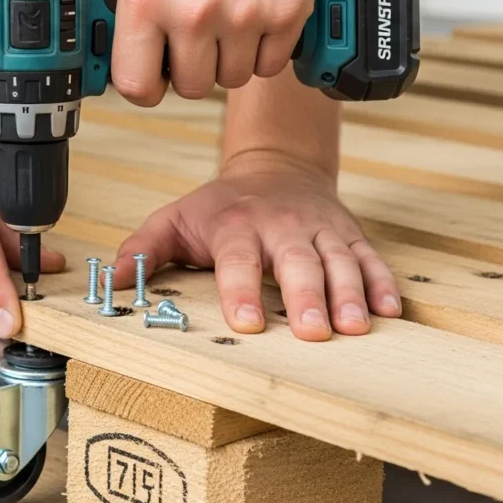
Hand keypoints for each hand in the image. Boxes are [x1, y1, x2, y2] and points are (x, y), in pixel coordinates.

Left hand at [111, 155, 402, 340]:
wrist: (274, 169)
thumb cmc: (219, 206)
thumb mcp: (174, 219)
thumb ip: (143, 249)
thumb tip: (113, 281)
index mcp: (235, 226)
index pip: (239, 259)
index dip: (242, 290)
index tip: (247, 323)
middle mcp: (281, 226)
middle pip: (297, 262)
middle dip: (307, 296)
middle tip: (315, 333)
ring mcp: (319, 230)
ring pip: (339, 261)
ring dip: (350, 294)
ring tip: (358, 327)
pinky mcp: (347, 234)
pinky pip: (369, 258)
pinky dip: (381, 282)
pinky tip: (390, 311)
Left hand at [112, 0, 313, 103]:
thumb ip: (128, 8)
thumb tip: (111, 44)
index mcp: (148, 2)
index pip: (138, 87)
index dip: (147, 83)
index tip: (153, 72)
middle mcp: (195, 13)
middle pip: (193, 87)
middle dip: (193, 65)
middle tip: (195, 33)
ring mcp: (245, 14)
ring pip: (234, 78)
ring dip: (230, 56)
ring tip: (226, 17)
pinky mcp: (287, 10)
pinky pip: (271, 64)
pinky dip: (265, 47)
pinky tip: (254, 16)